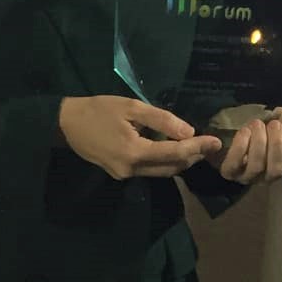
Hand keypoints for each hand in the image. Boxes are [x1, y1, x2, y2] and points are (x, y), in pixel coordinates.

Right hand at [58, 96, 222, 179]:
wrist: (66, 124)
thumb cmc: (98, 110)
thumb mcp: (131, 107)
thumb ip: (161, 119)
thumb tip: (188, 132)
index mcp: (134, 152)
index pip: (174, 153)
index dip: (198, 148)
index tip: (216, 142)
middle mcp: (131, 170)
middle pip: (171, 168)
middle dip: (192, 157)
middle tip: (209, 144)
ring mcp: (124, 175)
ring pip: (161, 172)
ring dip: (180, 161)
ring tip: (196, 147)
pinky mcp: (120, 174)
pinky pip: (149, 171)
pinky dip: (164, 162)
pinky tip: (171, 149)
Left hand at [217, 107, 281, 184]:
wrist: (242, 123)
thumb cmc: (268, 127)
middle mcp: (268, 176)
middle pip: (277, 169)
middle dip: (277, 144)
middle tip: (274, 125)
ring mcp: (248, 176)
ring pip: (257, 166)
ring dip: (259, 142)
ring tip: (258, 124)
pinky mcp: (230, 171)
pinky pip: (235, 164)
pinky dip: (240, 146)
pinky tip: (245, 131)